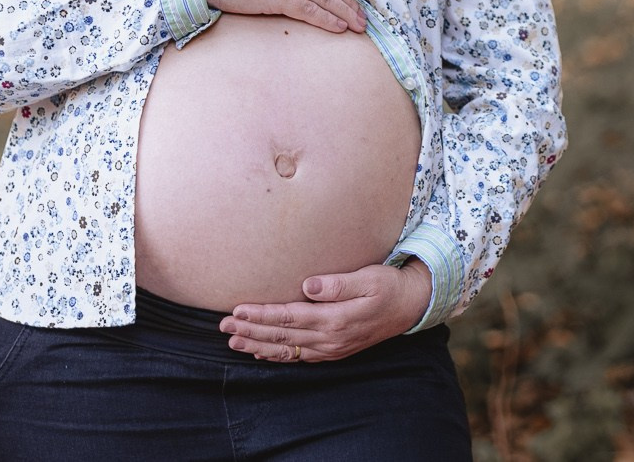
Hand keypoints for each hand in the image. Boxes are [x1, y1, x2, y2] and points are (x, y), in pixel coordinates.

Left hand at [218, 260, 432, 362]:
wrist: (410, 306)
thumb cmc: (388, 286)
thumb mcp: (369, 277)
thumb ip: (338, 284)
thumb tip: (308, 285)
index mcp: (335, 319)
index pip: (289, 317)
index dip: (261, 314)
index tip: (237, 310)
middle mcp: (330, 339)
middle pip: (282, 335)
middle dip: (250, 330)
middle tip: (223, 326)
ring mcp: (331, 348)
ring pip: (286, 349)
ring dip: (257, 345)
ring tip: (232, 341)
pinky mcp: (333, 351)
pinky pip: (298, 357)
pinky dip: (277, 355)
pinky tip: (260, 352)